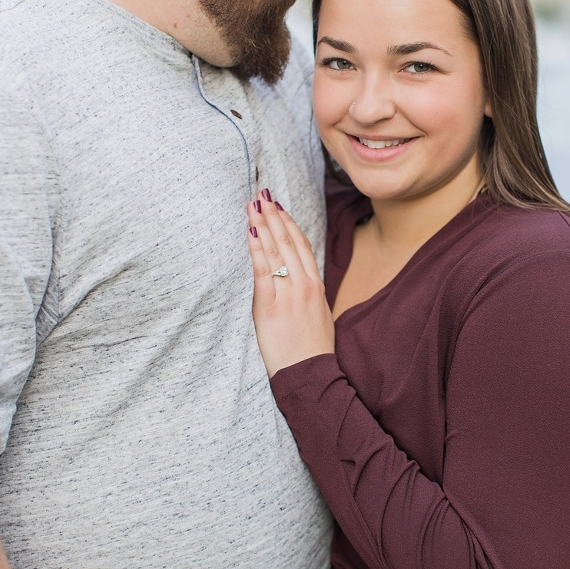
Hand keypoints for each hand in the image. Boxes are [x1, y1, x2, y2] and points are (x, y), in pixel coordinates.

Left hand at [247, 190, 334, 377]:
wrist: (309, 374)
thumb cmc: (312, 349)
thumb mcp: (318, 315)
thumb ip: (308, 295)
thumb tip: (297, 282)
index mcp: (316, 286)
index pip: (302, 245)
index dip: (289, 223)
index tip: (278, 207)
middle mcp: (304, 285)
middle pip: (288, 241)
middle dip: (273, 215)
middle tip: (262, 194)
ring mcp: (288, 294)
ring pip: (276, 251)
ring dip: (262, 224)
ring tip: (252, 205)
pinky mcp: (270, 306)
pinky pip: (263, 271)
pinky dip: (257, 249)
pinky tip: (251, 232)